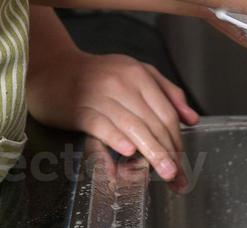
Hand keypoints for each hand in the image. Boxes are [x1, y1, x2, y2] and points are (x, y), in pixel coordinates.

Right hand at [25, 47, 196, 181]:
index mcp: (139, 73)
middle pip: (152, 122)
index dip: (176, 139)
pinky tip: (128, 152)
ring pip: (132, 126)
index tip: (182, 161)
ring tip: (164, 172)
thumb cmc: (97, 75)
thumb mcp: (136, 73)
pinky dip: (116, 139)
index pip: (165, 112)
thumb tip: (192, 119)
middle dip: (168, 151)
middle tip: (177, 175)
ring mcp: (100, 95)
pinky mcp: (79, 108)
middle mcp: (122, 82)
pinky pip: (101, 125)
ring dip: (151, 152)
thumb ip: (166, 92)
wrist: (55, 70)